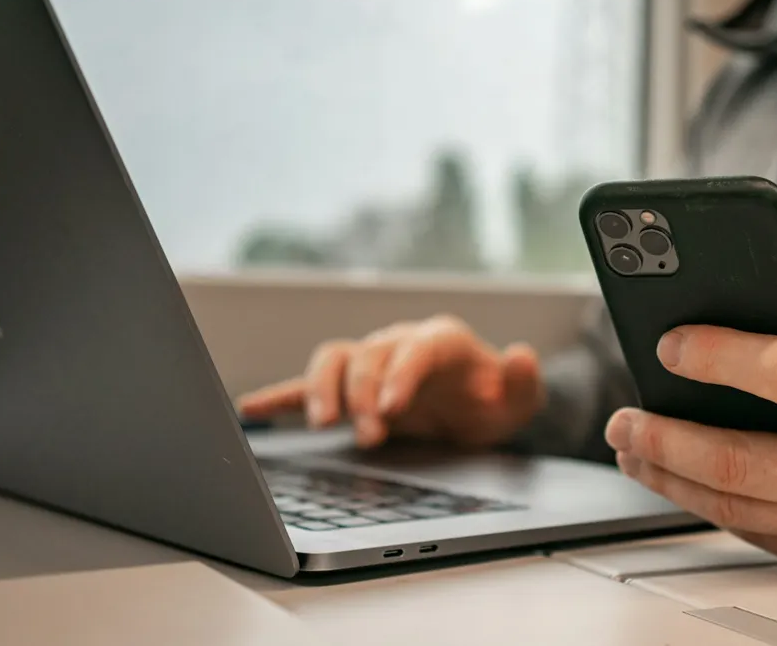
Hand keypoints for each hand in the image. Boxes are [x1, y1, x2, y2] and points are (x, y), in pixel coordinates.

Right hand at [237, 316, 544, 449]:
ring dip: (323, 388)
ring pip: (335, 359)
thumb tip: (522, 355)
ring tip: (321, 422)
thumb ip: (523, 381)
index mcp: (441, 341)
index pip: (415, 348)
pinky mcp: (351, 386)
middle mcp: (400, 343)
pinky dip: (282, 394)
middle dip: (364, 394)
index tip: (392, 408)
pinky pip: (309, 384)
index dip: (400, 375)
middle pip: (370, 356)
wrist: (476, 407)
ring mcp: (371, 362)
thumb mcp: (519, 400)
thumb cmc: (494, 402)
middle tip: (369, 434)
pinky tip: (253, 409)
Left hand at [605, 327, 776, 598]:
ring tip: (634, 447)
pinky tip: (681, 480)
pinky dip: (709, 505)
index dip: (718, 357)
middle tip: (626, 416)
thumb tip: (742, 357)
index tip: (673, 344)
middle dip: (664, 437)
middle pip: (738, 461)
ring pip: (734, 508)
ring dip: (670, 477)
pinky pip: (756, 532)